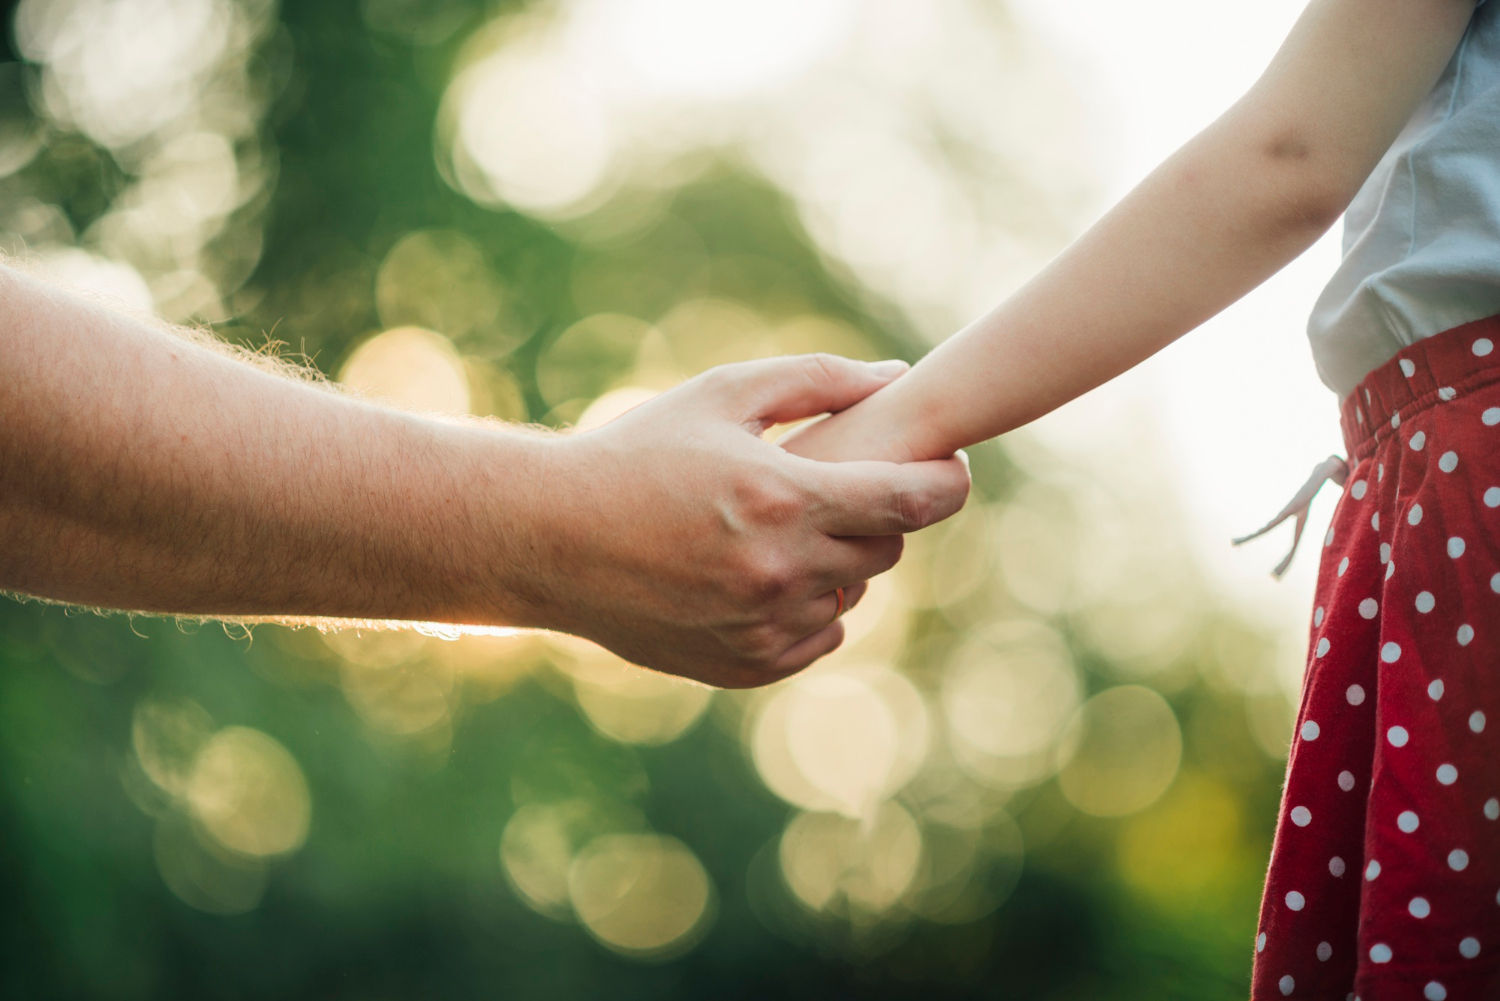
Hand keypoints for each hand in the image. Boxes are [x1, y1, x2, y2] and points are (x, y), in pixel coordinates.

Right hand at [514, 355, 969, 687]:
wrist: (550, 539)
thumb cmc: (635, 453)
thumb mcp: (721, 395)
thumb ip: (818, 380)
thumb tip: (898, 376)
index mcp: (783, 498)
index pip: (913, 501)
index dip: (948, 482)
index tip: (950, 468)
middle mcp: (782, 571)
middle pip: (886, 548)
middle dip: (878, 515)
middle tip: (839, 489)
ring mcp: (764, 626)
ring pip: (852, 595)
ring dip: (837, 563)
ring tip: (781, 530)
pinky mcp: (744, 666)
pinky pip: (819, 638)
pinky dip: (808, 607)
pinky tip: (763, 574)